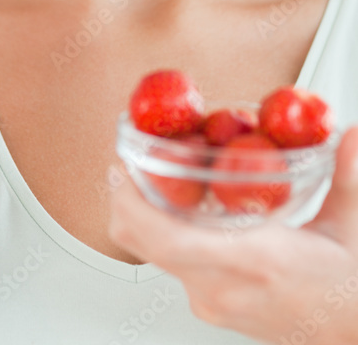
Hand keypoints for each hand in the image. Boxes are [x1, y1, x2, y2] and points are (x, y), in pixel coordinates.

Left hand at [107, 126, 357, 343]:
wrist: (354, 336)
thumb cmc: (349, 292)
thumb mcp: (351, 228)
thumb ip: (349, 174)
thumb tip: (351, 132)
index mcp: (250, 260)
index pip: (160, 234)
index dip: (129, 196)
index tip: (122, 162)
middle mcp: (219, 286)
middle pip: (140, 240)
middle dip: (127, 195)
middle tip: (131, 159)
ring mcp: (211, 301)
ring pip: (152, 252)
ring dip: (145, 213)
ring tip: (158, 176)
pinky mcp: (212, 306)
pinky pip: (171, 264)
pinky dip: (166, 232)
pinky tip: (188, 209)